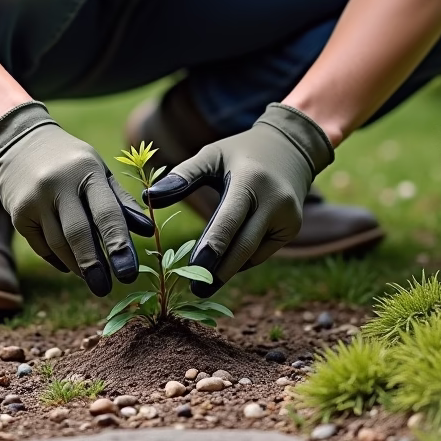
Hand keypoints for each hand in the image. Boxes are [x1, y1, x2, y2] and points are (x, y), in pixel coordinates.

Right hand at [0, 102, 151, 295]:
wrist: (19, 141)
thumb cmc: (70, 160)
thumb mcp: (98, 170)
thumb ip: (122, 201)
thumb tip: (148, 232)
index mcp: (87, 171)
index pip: (106, 213)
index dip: (118, 245)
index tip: (129, 273)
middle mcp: (58, 185)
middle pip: (78, 234)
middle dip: (94, 266)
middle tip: (106, 290)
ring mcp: (35, 200)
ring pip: (58, 245)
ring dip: (77, 266)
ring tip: (92, 279)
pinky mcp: (18, 213)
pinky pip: (41, 246)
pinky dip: (58, 259)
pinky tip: (70, 265)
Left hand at [143, 103, 333, 288]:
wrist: (289, 148)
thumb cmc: (239, 153)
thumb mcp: (212, 155)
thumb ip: (182, 177)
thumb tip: (149, 197)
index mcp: (251, 180)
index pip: (230, 219)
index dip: (212, 247)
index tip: (192, 271)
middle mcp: (274, 201)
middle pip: (244, 246)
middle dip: (219, 271)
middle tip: (195, 292)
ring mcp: (288, 217)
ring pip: (253, 253)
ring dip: (228, 269)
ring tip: (203, 285)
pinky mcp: (292, 229)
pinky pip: (262, 252)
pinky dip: (242, 259)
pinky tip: (225, 265)